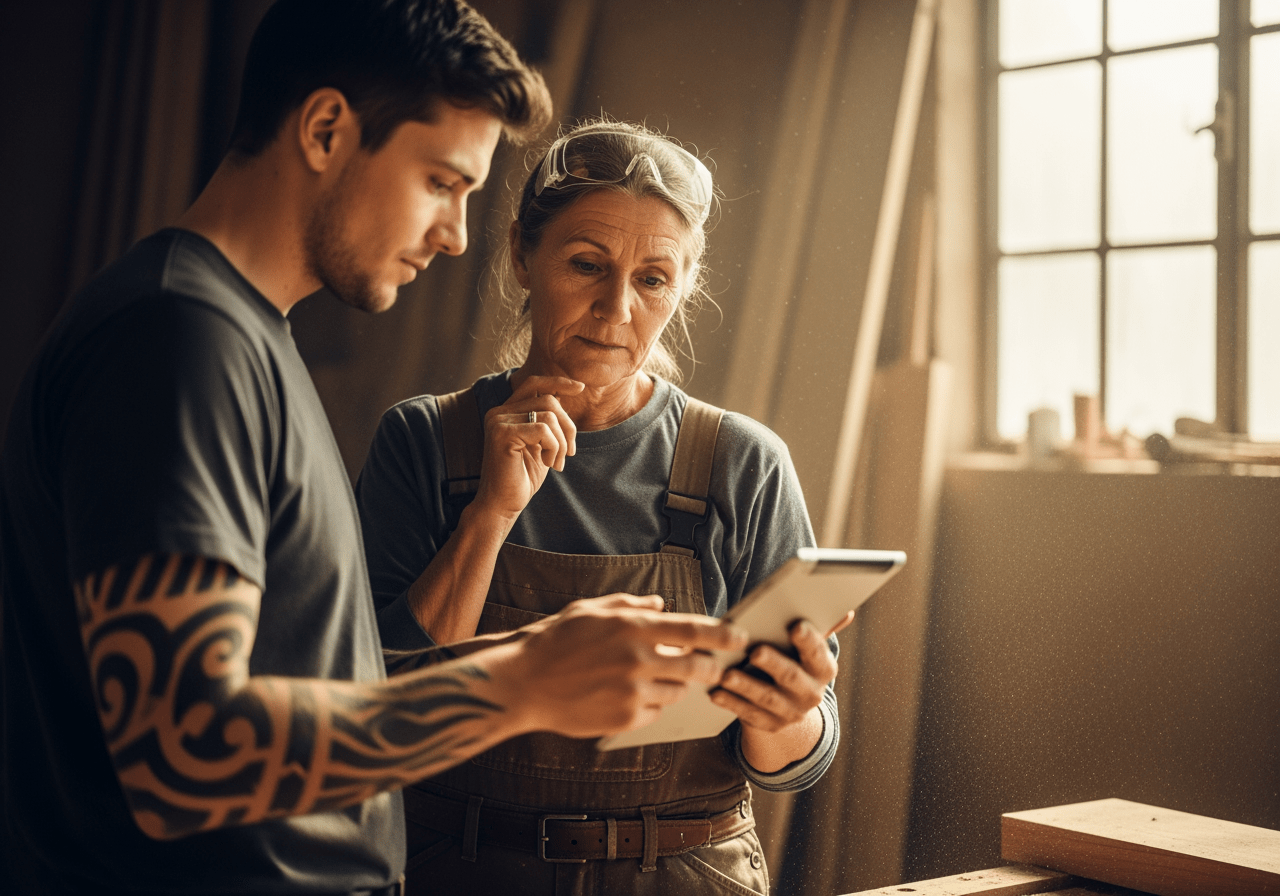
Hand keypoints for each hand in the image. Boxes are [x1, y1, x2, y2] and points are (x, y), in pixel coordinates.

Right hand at [472, 375, 583, 521]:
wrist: (502, 505)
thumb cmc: (522, 478)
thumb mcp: (541, 445)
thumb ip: (548, 421)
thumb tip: (563, 397)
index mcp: (506, 412)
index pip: (534, 384)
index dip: (558, 383)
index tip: (580, 388)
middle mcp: (498, 412)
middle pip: (549, 400)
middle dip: (568, 427)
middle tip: (570, 453)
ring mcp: (498, 422)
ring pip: (550, 416)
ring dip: (562, 443)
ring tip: (556, 463)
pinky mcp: (503, 434)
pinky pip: (544, 430)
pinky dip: (554, 447)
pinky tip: (548, 463)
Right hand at [495, 594, 748, 738]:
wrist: (523, 682)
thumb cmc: (555, 641)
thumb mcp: (591, 610)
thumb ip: (631, 605)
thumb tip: (661, 603)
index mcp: (633, 627)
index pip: (693, 630)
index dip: (723, 634)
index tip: (741, 637)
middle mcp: (638, 659)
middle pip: (697, 667)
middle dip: (712, 668)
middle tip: (714, 668)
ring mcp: (632, 691)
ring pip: (676, 692)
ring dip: (675, 686)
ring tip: (651, 679)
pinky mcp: (624, 718)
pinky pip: (654, 712)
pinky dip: (650, 705)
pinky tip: (627, 696)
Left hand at [711, 619, 836, 734]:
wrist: (790, 706)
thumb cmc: (794, 661)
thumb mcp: (806, 648)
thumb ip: (821, 628)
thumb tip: (848, 612)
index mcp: (823, 669)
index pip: (818, 653)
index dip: (808, 641)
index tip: (795, 626)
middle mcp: (812, 694)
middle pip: (791, 677)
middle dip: (774, 664)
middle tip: (755, 651)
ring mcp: (791, 712)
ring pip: (766, 698)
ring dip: (746, 686)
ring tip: (726, 674)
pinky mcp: (770, 725)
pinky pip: (749, 714)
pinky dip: (731, 703)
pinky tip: (716, 693)